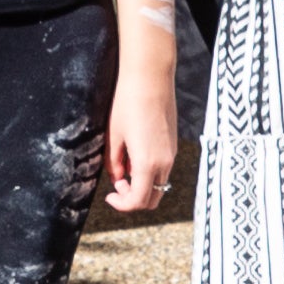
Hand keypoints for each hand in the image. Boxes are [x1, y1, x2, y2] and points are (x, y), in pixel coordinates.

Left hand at [104, 73, 177, 216]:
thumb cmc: (127, 104)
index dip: (122, 205)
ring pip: (159, 185)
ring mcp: (172, 154)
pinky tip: (135, 155)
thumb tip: (117, 177)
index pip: (138, 201)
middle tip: (117, 185)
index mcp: (147, 163)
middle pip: (153, 198)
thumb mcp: (113, 136)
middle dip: (133, 199)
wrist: (150, 79)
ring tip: (124, 167)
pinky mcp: (173, 145)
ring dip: (142, 185)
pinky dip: (149, 173)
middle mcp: (164, 162)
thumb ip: (114, 163)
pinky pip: (163, 170)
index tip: (109, 196)